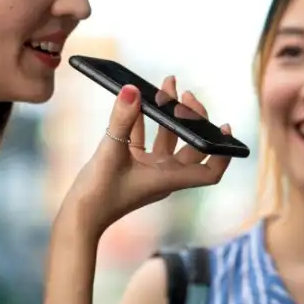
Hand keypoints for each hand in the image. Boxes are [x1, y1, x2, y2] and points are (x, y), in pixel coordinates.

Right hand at [60, 76, 233, 234]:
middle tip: (184, 93)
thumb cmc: (98, 194)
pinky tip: (137, 102)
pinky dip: (144, 122)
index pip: (209, 171)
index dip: (222, 152)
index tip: (224, 127)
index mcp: (169, 178)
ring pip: (167, 139)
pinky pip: (145, 141)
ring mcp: (148, 171)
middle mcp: (164, 175)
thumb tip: (132, 89)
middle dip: (192, 117)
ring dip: (168, 115)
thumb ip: (122, 119)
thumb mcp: (110, 151)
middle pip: (191, 146)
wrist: (78, 218)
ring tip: (165, 86)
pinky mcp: (131, 167)